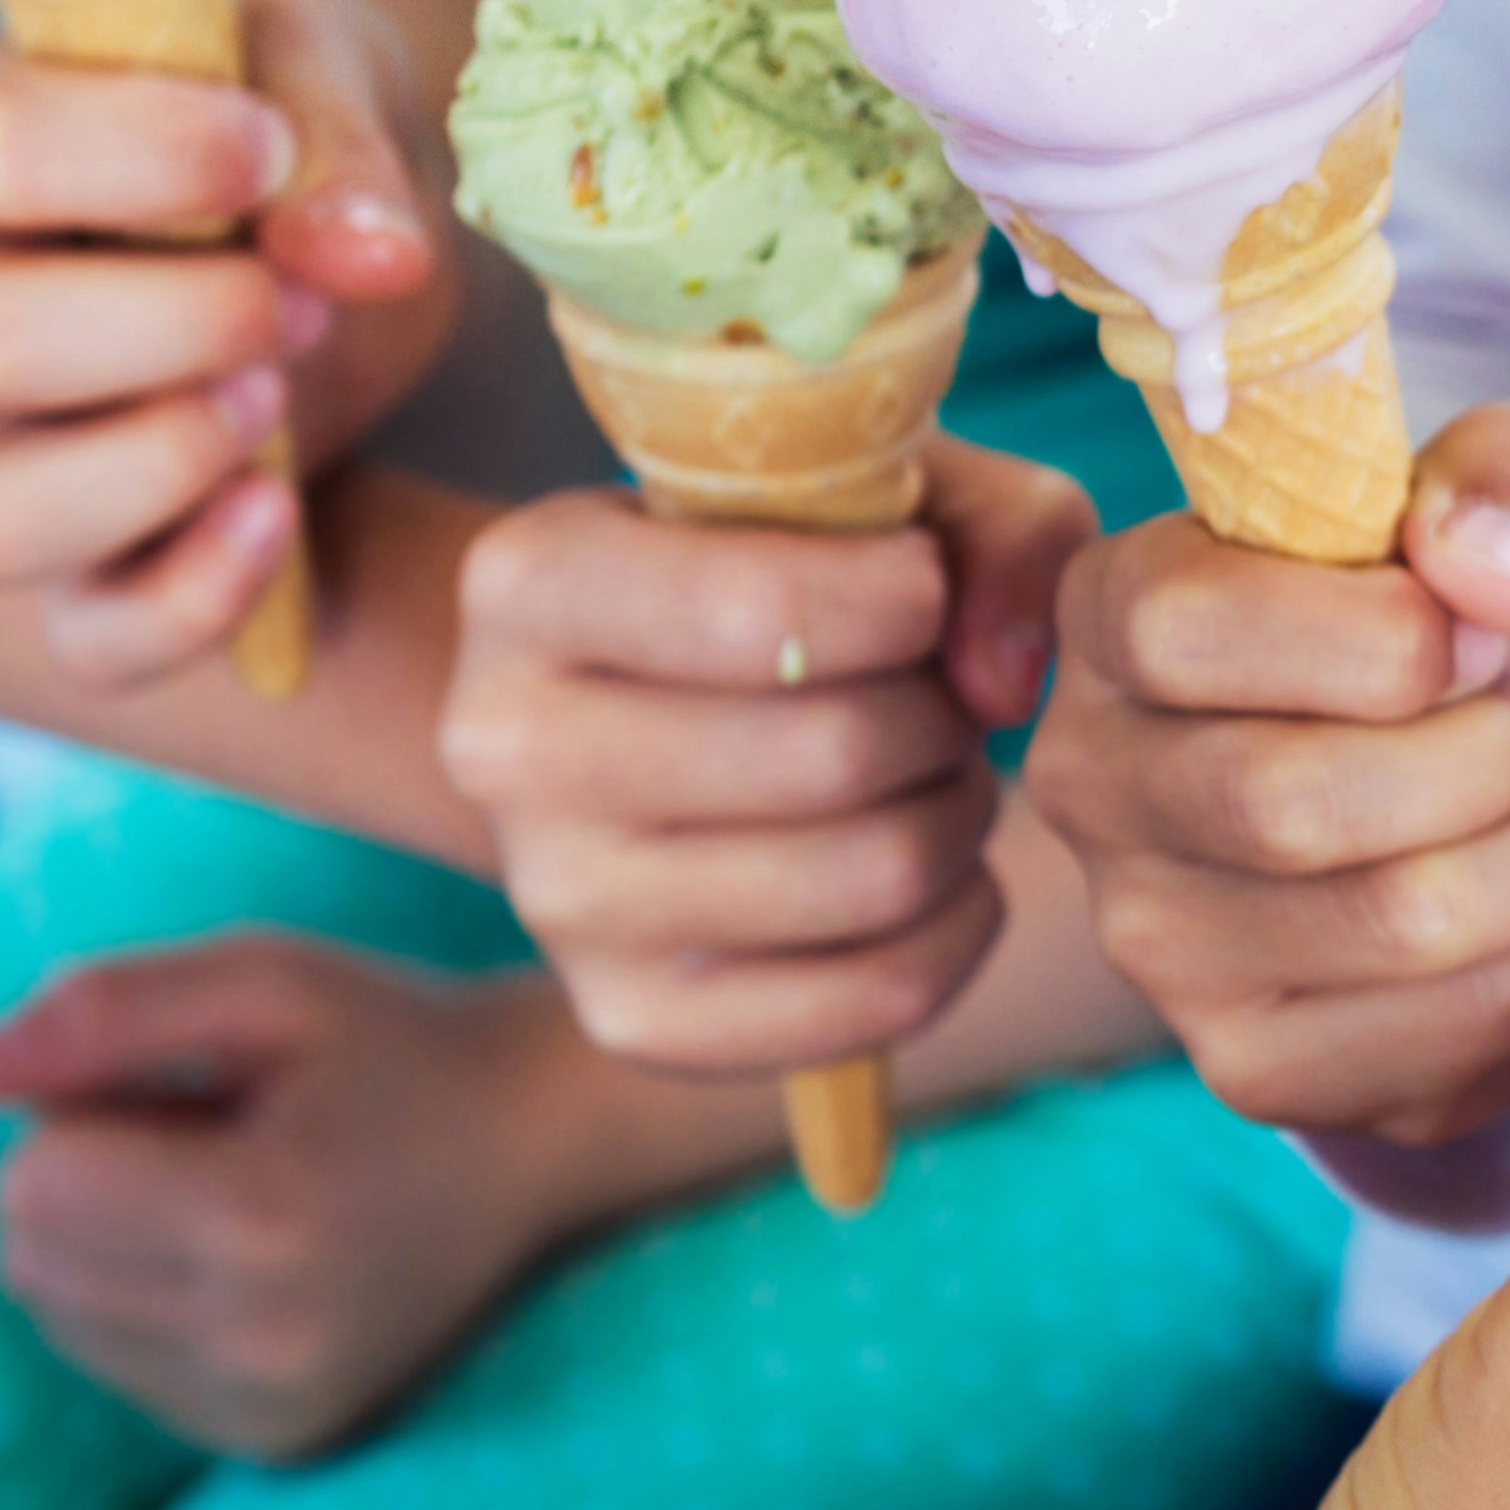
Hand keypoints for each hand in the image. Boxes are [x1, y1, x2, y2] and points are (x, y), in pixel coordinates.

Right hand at [0, 0, 456, 683]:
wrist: (339, 228)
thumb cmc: (286, 117)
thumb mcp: (316, 66)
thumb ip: (331, 135)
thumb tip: (369, 255)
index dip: (143, 155)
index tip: (266, 146)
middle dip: (174, 323)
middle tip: (295, 297)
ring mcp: (5, 448)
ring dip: (162, 464)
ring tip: (274, 396)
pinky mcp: (95, 561)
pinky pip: (90, 638)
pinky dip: (189, 601)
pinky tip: (279, 514)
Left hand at [0, 938, 679, 1459]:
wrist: (540, 1145)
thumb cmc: (391, 1043)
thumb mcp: (264, 981)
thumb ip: (105, 1008)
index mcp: (268, 1218)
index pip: (32, 1179)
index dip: (92, 1107)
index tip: (201, 1090)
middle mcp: (269, 1338)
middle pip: (29, 1256)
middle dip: (89, 1178)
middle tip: (218, 1140)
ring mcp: (276, 1404)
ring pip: (61, 1318)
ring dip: (114, 1244)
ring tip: (240, 1197)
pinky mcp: (277, 1440)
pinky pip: (121, 1366)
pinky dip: (155, 1304)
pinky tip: (257, 1263)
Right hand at [441, 442, 1087, 1070]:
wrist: (642, 709)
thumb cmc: (785, 572)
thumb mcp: (881, 492)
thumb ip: (991, 530)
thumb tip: (1005, 684)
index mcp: (528, 581)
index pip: (765, 613)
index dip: (908, 601)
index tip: (922, 589)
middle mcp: (504, 747)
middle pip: (834, 753)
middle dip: (940, 716)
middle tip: (935, 697)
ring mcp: (557, 902)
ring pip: (873, 877)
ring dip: (958, 817)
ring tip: (929, 774)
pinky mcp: (633, 1018)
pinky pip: (879, 1000)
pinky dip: (961, 927)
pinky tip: (935, 871)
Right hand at [1026, 406, 1509, 1146]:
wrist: (1458, 792)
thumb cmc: (1441, 631)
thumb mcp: (1481, 508)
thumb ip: (1502, 480)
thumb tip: (1495, 578)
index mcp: (1107, 615)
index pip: (1186, 631)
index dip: (1386, 631)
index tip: (1474, 630)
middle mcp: (1090, 786)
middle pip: (1295, 801)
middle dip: (1488, 752)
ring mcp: (1155, 947)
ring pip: (1403, 920)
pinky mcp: (1253, 1065)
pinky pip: (1465, 1023)